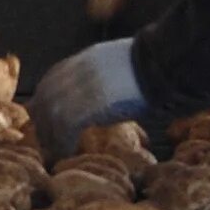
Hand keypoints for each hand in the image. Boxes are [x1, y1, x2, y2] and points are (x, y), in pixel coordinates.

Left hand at [31, 39, 147, 157]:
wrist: (167, 65)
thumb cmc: (155, 71)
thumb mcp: (122, 67)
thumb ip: (104, 77)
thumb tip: (98, 97)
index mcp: (88, 58)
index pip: (53, 76)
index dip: (45, 98)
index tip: (43, 116)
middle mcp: (81, 68)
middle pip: (47, 93)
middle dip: (41, 118)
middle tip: (45, 138)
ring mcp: (86, 83)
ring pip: (53, 110)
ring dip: (51, 133)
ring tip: (56, 149)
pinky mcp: (94, 101)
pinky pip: (67, 123)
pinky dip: (63, 140)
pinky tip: (68, 150)